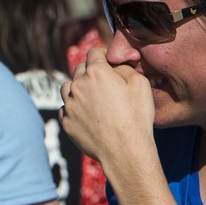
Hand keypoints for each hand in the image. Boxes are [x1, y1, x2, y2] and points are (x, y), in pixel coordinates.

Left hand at [59, 48, 155, 165]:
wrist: (124, 152)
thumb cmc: (136, 117)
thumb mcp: (140, 84)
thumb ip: (124, 68)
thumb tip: (114, 66)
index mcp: (96, 72)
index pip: (94, 53)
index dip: (102, 56)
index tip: (108, 63)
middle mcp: (78, 85)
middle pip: (80, 69)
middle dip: (90, 72)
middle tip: (104, 84)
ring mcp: (69, 105)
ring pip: (67, 88)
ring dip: (77, 89)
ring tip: (92, 99)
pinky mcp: (66, 122)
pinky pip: (65, 109)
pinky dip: (73, 109)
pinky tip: (87, 116)